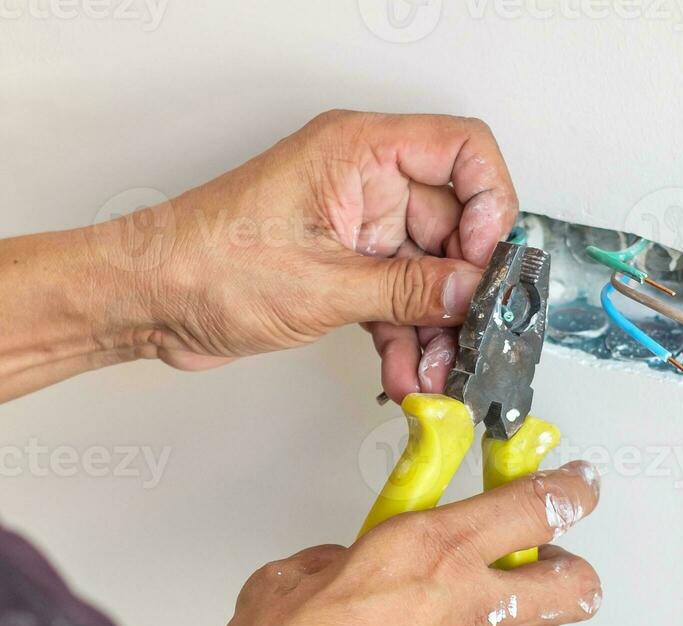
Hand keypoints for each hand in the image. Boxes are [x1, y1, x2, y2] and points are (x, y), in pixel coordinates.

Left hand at [99, 109, 519, 400]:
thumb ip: (409, 290)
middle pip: (455, 225)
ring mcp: (357, 226)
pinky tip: (411, 374)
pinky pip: (402, 299)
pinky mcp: (348, 266)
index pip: (462, 149)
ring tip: (437, 372)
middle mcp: (364, 182)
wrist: (147, 303)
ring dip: (438, 328)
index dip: (490, 203)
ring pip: (431, 273)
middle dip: (463, 290)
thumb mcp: (323, 286)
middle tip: (471, 337)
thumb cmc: (202, 265)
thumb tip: (473, 294)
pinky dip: (409, 338)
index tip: (485, 262)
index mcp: (357, 152)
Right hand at [186, 461, 599, 625]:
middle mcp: (470, 598)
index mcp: (429, 547)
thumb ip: (328, 564)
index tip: (574, 481)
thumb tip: (340, 569)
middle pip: (577, 576)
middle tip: (549, 552)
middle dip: (573, 562)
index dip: (569, 488)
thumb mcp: (284, 584)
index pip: (534, 503)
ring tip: (537, 617)